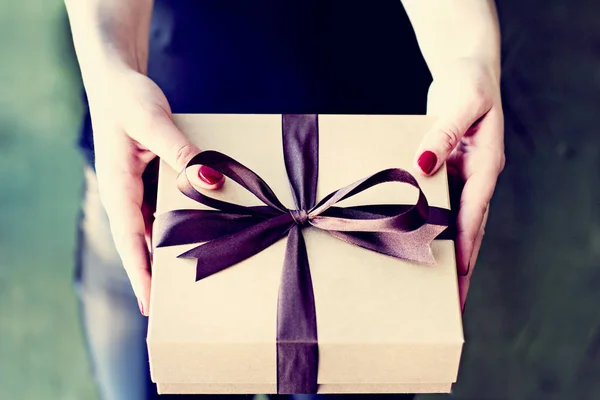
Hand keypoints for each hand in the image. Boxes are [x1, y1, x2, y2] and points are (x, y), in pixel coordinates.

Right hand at [88, 68, 224, 315]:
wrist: (117, 82)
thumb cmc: (129, 99)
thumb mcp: (154, 121)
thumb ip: (182, 153)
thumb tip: (212, 183)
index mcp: (118, 187)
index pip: (130, 241)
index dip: (141, 275)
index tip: (151, 307)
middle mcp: (123, 195)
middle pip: (139, 246)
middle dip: (153, 277)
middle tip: (173, 309)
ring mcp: (133, 190)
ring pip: (150, 232)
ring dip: (164, 256)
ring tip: (185, 283)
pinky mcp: (145, 181)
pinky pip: (159, 213)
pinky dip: (173, 229)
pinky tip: (191, 237)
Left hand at [413, 58, 504, 310]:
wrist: (466, 69)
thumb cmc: (468, 82)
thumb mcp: (460, 103)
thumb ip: (442, 135)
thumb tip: (422, 167)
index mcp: (486, 164)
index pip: (474, 212)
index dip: (465, 244)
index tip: (457, 274)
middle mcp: (475, 176)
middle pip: (467, 228)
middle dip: (459, 264)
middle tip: (449, 301)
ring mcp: (460, 176)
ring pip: (453, 222)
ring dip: (443, 251)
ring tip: (432, 285)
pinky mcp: (445, 171)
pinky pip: (437, 203)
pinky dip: (429, 224)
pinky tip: (415, 241)